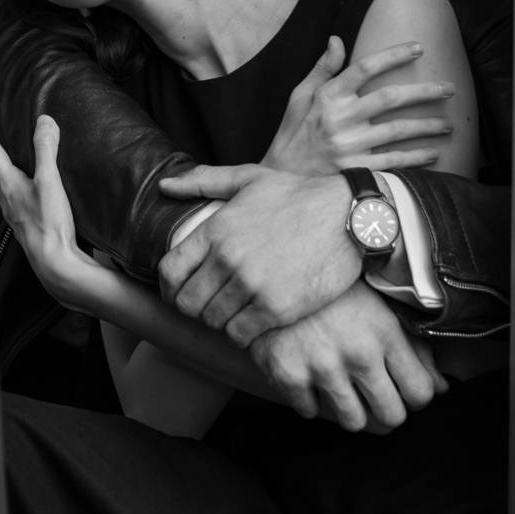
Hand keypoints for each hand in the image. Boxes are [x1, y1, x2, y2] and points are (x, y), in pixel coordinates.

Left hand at [0, 109, 92, 302]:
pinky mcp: (23, 221)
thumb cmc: (49, 225)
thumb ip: (46, 150)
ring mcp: (13, 211)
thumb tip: (44, 121)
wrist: (55, 264)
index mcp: (7, 184)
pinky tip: (18, 188)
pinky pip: (7, 195)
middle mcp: (5, 198)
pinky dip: (7, 183)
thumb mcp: (50, 181)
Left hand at [157, 165, 358, 343]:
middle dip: (195, 308)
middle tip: (211, 305)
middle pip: (187, 303)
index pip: (169, 271)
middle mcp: (227, 259)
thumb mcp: (248, 178)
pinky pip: (241, 335)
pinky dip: (242, 333)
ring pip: (214, 322)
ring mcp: (252, 285)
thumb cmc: (298, 196)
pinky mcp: (277, 308)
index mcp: (216, 230)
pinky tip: (254, 322)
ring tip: (235, 311)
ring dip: (221, 320)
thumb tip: (165, 185)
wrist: (350, 217)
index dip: (169, 288)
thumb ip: (202, 181)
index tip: (180, 293)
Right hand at [250, 281, 447, 432]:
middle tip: (372, 394)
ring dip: (348, 409)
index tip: (401, 386)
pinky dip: (308, 398)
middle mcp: (357, 352)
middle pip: (391, 416)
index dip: (414, 394)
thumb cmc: (329, 287)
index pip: (421, 392)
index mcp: (384, 331)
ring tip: (340, 386)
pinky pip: (309, 411)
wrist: (268, 269)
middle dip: (385, 409)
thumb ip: (413, 346)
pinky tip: (308, 374)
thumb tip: (442, 387)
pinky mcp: (288, 374)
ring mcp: (321, 366)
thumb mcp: (376, 304)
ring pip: (353, 422)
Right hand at [263, 36, 453, 175]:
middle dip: (424, 91)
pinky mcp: (356, 169)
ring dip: (427, 126)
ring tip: (448, 125)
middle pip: (390, 98)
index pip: (364, 67)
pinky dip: (416, 157)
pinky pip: (394, 162)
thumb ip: (322, 69)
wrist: (282, 177)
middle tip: (448, 88)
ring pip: (398, 130)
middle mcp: (340, 118)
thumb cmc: (293, 132)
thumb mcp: (300, 96)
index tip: (418, 48)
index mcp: (327, 96)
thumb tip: (337, 39)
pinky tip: (433, 153)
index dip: (393, 55)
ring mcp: (349, 145)